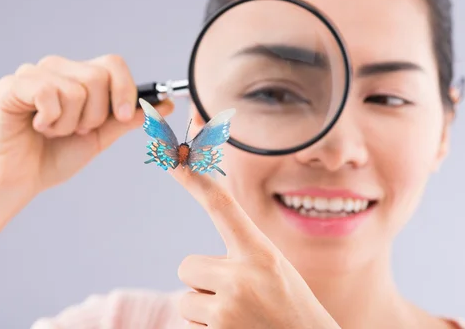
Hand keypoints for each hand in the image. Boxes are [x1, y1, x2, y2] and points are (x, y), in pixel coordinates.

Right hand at [0, 54, 172, 214]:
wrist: (23, 180)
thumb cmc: (58, 155)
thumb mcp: (102, 136)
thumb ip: (129, 117)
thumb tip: (166, 103)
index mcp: (79, 75)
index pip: (113, 64)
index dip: (124, 90)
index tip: (123, 116)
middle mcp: (56, 67)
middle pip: (98, 77)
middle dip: (94, 115)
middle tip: (75, 130)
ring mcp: (32, 73)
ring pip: (76, 90)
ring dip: (70, 123)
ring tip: (52, 131)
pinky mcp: (11, 86)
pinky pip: (48, 93)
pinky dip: (50, 120)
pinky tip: (36, 127)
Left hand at [171, 168, 340, 328]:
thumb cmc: (292, 309)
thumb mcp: (276, 271)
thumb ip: (242, 256)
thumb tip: (192, 262)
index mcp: (262, 253)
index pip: (221, 205)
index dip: (194, 178)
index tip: (172, 154)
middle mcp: (242, 277)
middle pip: (188, 265)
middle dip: (203, 281)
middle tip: (237, 298)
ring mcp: (227, 311)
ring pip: (186, 300)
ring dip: (205, 311)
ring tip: (241, 321)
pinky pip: (189, 327)